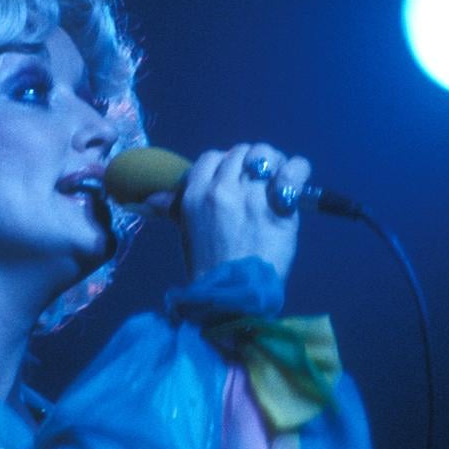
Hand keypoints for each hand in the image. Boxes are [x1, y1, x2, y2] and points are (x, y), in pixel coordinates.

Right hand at [148, 143, 311, 284]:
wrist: (233, 295)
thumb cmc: (209, 267)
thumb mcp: (186, 233)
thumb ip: (174, 209)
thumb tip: (151, 198)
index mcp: (195, 194)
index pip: (212, 157)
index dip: (226, 163)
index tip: (235, 178)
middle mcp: (221, 188)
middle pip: (240, 152)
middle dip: (251, 162)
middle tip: (259, 180)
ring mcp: (252, 195)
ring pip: (264, 155)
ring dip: (273, 162)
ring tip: (277, 179)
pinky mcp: (279, 206)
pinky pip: (293, 169)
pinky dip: (297, 170)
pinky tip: (294, 182)